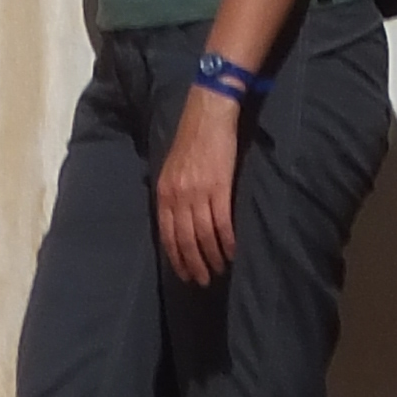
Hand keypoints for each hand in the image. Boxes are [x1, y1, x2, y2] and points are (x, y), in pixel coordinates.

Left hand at [155, 86, 241, 283]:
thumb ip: (171, 194)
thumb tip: (175, 220)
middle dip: (194, 264)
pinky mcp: (219, 186)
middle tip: (203, 281)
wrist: (208, 114)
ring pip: (204, 235)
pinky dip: (227, 241)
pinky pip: (222, 222)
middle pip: (185, 240)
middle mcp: (178, 196)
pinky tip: (232, 252)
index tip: (185, 274)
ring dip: (212, 257)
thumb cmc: (191, 139)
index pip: (167, 235)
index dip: (176, 258)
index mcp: (164, 192)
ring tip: (220, 270)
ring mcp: (198, 192)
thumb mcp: (171, 168)